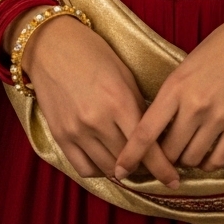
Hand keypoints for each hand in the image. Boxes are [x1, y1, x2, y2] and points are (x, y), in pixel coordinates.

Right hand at [3, 8, 178, 185]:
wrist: (50, 44)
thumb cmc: (92, 52)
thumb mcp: (124, 74)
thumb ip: (138, 106)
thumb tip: (153, 135)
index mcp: (119, 101)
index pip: (147, 146)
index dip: (162, 167)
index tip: (173, 179)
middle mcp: (98, 120)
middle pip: (129, 160)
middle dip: (144, 166)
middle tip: (153, 165)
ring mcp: (77, 131)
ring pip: (108, 168)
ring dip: (122, 170)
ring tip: (130, 163)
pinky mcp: (60, 136)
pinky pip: (84, 168)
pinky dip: (99, 170)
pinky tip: (106, 160)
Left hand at [115, 0, 223, 180]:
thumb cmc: (221, 46)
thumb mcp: (187, 64)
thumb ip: (173, 95)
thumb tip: (159, 127)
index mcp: (176, 86)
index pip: (145, 131)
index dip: (130, 156)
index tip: (120, 170)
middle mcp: (195, 105)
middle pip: (168, 151)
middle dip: (164, 157)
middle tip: (165, 153)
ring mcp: (219, 116)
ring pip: (192, 159)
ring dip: (186, 159)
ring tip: (188, 149)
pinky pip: (218, 160)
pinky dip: (209, 163)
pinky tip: (207, 154)